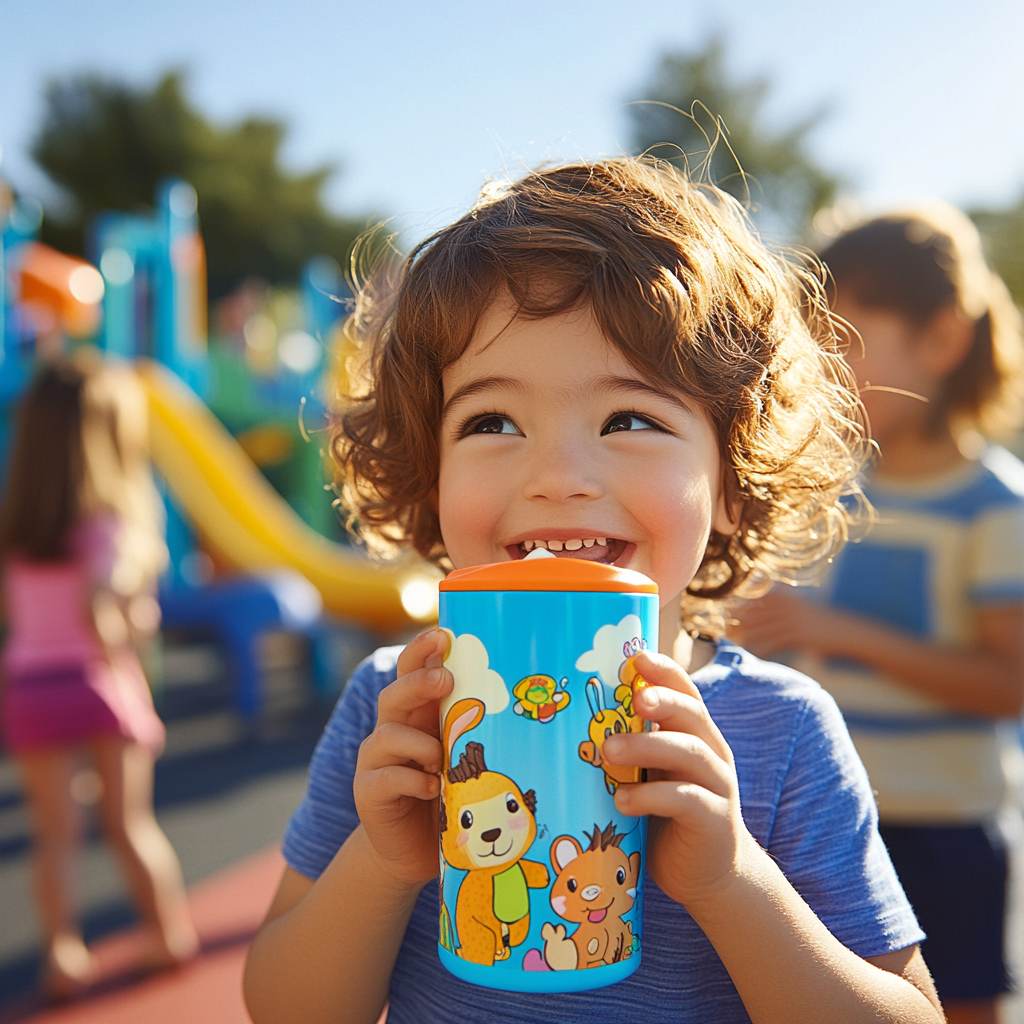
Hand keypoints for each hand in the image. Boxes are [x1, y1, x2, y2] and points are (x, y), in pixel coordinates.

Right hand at [353, 629, 452, 888]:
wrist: (411, 849)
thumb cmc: (446, 797)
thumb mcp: (461, 759)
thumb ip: (472, 733)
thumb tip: (518, 704)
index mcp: (417, 714)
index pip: (412, 671)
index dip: (422, 651)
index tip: (442, 635)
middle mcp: (392, 730)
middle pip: (395, 694)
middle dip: (419, 683)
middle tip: (445, 680)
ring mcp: (376, 761)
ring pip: (386, 734)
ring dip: (419, 744)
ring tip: (440, 761)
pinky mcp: (368, 791)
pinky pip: (385, 777)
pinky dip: (411, 780)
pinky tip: (430, 790)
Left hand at [602, 650, 754, 907]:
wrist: (710, 874)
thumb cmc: (667, 816)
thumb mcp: (652, 774)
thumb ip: (630, 749)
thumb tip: (570, 723)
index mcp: (695, 734)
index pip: (685, 692)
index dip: (664, 671)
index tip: (636, 657)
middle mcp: (711, 753)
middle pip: (691, 714)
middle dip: (663, 699)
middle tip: (634, 699)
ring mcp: (718, 786)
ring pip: (688, 752)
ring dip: (647, 746)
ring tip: (608, 750)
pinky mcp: (715, 821)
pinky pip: (686, 800)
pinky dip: (652, 796)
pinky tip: (623, 800)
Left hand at [730, 591, 849, 658]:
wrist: (849, 632)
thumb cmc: (823, 624)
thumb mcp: (803, 610)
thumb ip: (784, 607)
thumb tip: (763, 611)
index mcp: (789, 598)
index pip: (758, 599)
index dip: (740, 603)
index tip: (724, 608)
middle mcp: (789, 606)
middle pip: (757, 612)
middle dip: (739, 619)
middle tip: (722, 625)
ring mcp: (795, 620)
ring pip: (763, 628)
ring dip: (746, 634)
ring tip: (732, 640)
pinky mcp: (800, 636)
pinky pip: (775, 643)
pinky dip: (763, 648)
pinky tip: (753, 653)